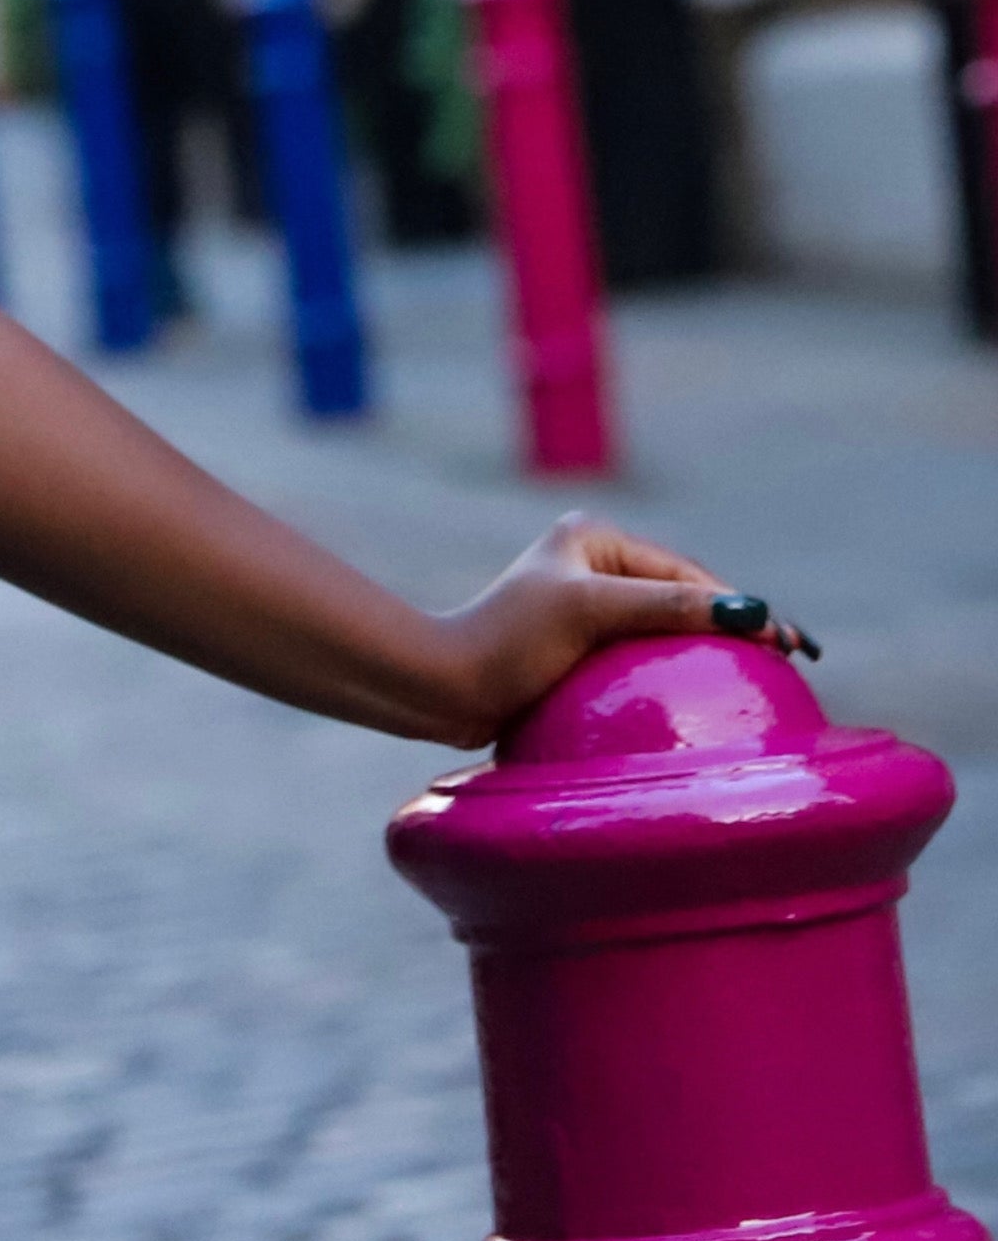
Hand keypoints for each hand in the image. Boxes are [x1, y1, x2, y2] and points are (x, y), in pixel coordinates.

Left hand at [431, 515, 805, 743]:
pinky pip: (646, 662)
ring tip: (770, 681)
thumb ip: (669, 606)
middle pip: (684, 601)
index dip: (741, 608)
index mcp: (594, 538)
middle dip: (739, 627)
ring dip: (714, 653)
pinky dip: (680, 676)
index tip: (788, 642)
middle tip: (797, 660)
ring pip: (668, 633)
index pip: (686, 575)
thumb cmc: (509, 640)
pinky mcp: (579, 651)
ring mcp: (586, 610)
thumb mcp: (591, 611)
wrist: (444, 687)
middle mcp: (592, 565)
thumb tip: (753, 611)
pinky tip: (712, 702)